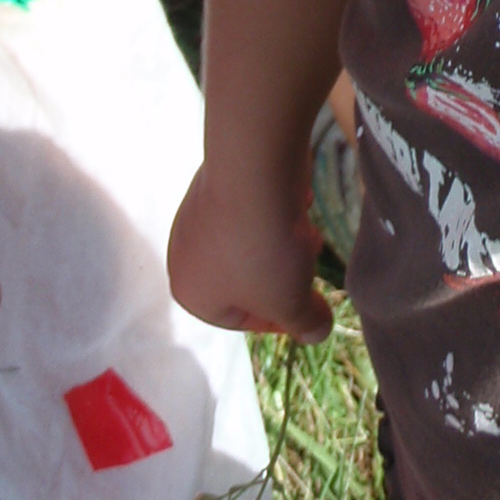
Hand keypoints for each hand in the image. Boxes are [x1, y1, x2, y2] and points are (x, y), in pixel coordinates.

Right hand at [169, 163, 331, 344]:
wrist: (256, 167)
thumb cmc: (265, 249)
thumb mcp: (292, 300)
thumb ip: (304, 322)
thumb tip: (316, 332)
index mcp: (191, 293)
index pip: (242, 318)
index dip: (284, 314)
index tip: (312, 300)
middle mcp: (184, 254)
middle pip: (248, 277)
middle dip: (286, 271)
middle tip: (309, 254)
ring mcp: (197, 213)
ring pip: (251, 240)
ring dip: (284, 237)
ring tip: (305, 225)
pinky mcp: (217, 179)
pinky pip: (251, 206)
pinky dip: (276, 207)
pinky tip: (297, 197)